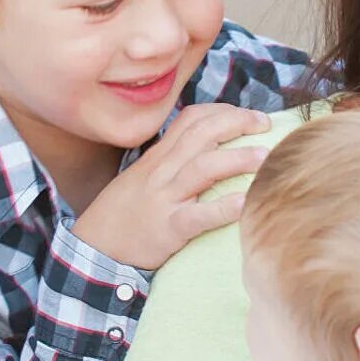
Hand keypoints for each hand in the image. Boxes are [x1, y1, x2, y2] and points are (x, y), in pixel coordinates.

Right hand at [71, 103, 270, 269]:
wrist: (93, 249)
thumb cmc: (123, 213)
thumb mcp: (143, 177)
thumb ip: (171, 160)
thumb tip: (206, 148)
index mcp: (159, 157)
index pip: (192, 119)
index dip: (224, 111)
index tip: (250, 115)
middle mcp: (162, 171)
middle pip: (202, 134)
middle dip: (237, 123)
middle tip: (266, 125)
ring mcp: (164, 198)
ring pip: (202, 168)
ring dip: (236, 159)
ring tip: (264, 157)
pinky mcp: (168, 229)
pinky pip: (197, 216)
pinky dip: (222, 209)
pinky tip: (244, 204)